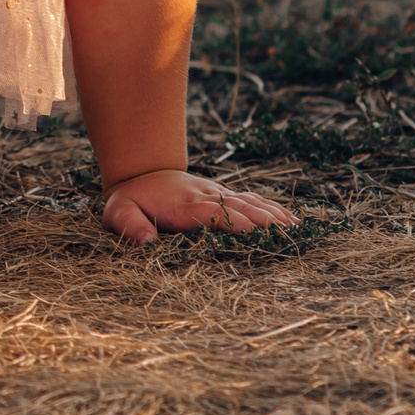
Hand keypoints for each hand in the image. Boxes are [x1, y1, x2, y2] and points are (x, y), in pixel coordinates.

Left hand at [101, 168, 297, 245]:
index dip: (232, 222)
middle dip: (262, 221)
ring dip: (272, 215)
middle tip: (288, 235)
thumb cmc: (130, 199)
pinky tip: (290, 219)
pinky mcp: (223, 195)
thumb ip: (130, 226)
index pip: (212, 213)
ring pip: (248, 202)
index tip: (254, 232)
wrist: (140, 172)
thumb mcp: (118, 212)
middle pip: (238, 208)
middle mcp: (204, 197)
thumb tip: (145, 243)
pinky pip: (250, 200)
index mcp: (183, 205)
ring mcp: (216, 194)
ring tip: (296, 229)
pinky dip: (271, 208)